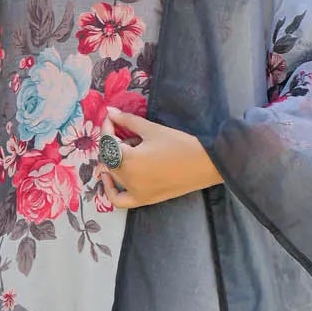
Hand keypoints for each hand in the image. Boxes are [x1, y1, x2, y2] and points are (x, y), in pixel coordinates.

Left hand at [95, 107, 222, 209]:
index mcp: (128, 159)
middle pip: (108, 158)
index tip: (111, 116)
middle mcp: (128, 178)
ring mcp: (134, 191)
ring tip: (129, 148)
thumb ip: (128, 121)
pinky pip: (118, 199)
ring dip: (114, 159)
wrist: (204, 165)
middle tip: (122, 130)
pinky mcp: (143, 199)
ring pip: (113, 174)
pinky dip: (111, 190)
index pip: (108, 142)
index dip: (107, 127)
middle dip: (111, 142)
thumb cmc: (180, 144)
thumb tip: (110, 111)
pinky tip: (110, 177)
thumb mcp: (151, 130)